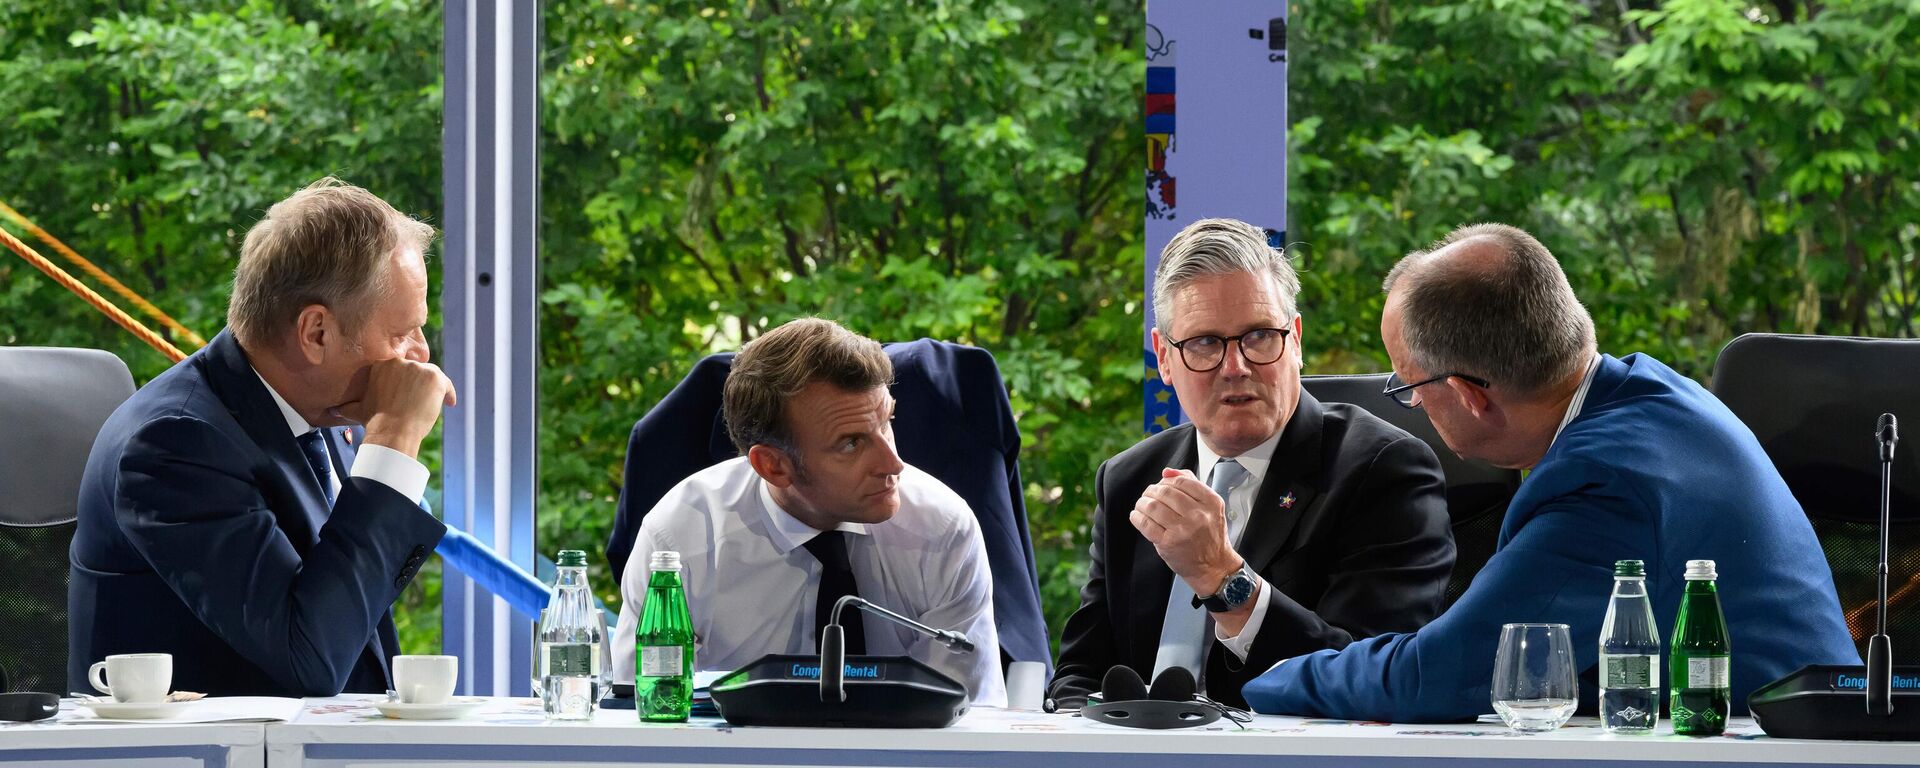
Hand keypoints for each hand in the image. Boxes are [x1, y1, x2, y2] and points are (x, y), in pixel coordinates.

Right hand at [331, 358, 456, 457]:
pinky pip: (446, 384)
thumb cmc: (374, 422)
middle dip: (419, 384)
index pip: (401, 367)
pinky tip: (449, 403)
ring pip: (432, 376)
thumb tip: (333, 411)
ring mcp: (418, 368)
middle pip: (417, 369)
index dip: (407, 380)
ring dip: (434, 389)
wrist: (392, 431)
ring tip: (435, 403)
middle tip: (422, 400)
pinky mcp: (434, 377)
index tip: (408, 393)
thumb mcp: (356, 410)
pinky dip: (449, 393)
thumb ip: (347, 405)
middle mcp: (400, 362)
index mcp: (381, 364)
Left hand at [1129, 468, 1241, 596]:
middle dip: (1152, 491)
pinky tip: (1137, 515)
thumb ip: (1192, 485)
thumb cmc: (1210, 535)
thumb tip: (1167, 471)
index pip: (1182, 481)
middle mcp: (1199, 515)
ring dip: (1142, 502)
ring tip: (1142, 504)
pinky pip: (1145, 524)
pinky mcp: (1168, 544)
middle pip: (1165, 492)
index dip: (1167, 481)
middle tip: (1148, 495)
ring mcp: (1183, 530)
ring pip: (1153, 506)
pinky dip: (1136, 517)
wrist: (1214, 567)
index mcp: (1211, 503)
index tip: (1162, 486)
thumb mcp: (1211, 507)